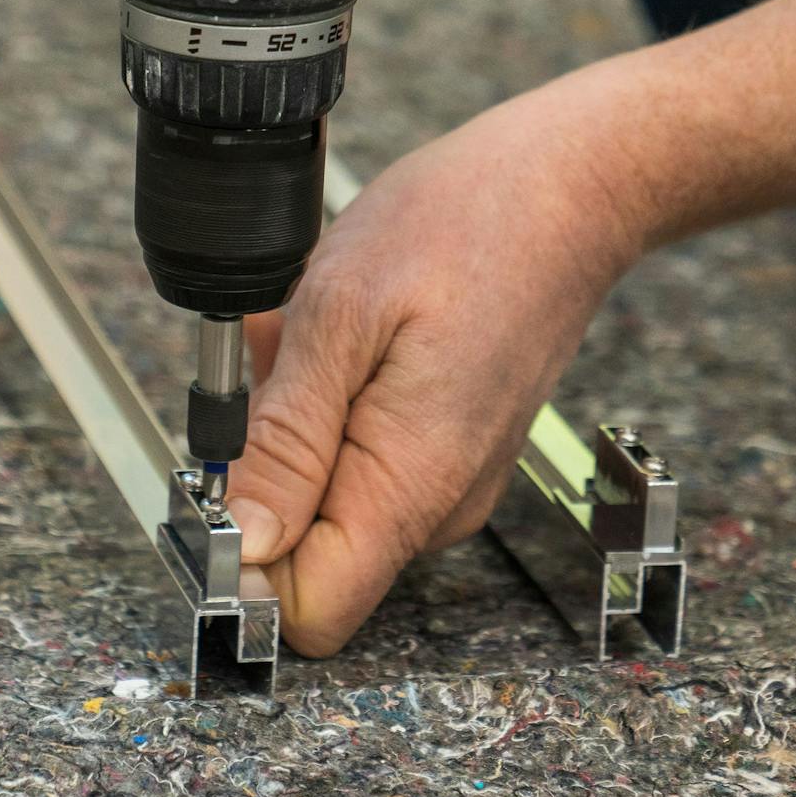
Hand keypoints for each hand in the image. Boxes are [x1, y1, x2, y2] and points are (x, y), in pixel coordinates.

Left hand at [227, 71, 654, 656]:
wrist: (571, 186)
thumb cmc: (468, 224)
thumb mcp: (343, 311)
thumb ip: (287, 436)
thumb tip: (242, 538)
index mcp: (410, 485)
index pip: (307, 609)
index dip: (243, 558)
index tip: (224, 471)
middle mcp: (437, 504)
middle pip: (307, 550)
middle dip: (266, 462)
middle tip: (286, 360)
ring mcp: (450, 477)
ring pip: (327, 493)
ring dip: (298, 418)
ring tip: (329, 328)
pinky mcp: (452, 446)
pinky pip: (361, 453)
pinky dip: (334, 397)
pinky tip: (354, 329)